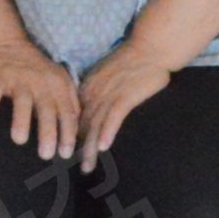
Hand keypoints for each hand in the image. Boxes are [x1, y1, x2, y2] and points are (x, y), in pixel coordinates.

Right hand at [0, 43, 79, 160]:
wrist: (9, 46)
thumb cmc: (37, 71)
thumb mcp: (60, 82)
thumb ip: (70, 104)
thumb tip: (79, 133)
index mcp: (58, 85)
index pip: (66, 112)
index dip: (67, 133)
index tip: (66, 154)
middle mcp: (40, 82)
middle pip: (46, 109)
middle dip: (48, 132)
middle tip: (46, 155)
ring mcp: (18, 79)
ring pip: (21, 100)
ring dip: (20, 120)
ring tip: (19, 140)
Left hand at [75, 45, 170, 173]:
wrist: (149, 49)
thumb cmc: (131, 62)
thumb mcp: (108, 78)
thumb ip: (98, 94)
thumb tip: (91, 114)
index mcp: (88, 89)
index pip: (77, 117)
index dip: (73, 137)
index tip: (69, 155)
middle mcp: (95, 93)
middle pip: (84, 124)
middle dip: (79, 149)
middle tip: (76, 168)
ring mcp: (109, 94)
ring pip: (96, 124)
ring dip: (91, 147)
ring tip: (87, 165)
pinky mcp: (125, 95)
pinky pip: (114, 116)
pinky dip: (108, 131)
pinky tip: (103, 146)